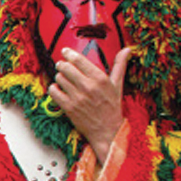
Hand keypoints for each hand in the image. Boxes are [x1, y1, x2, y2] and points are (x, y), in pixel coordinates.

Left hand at [48, 46, 132, 163]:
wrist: (107, 131)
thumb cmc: (112, 107)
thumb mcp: (117, 85)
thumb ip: (119, 65)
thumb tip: (127, 50)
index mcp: (100, 79)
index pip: (79, 60)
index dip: (69, 54)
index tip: (65, 51)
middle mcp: (88, 86)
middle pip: (66, 67)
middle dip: (62, 64)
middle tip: (61, 65)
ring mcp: (77, 97)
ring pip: (59, 78)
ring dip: (59, 77)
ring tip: (63, 79)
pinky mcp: (68, 107)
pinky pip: (53, 92)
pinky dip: (54, 89)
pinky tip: (59, 89)